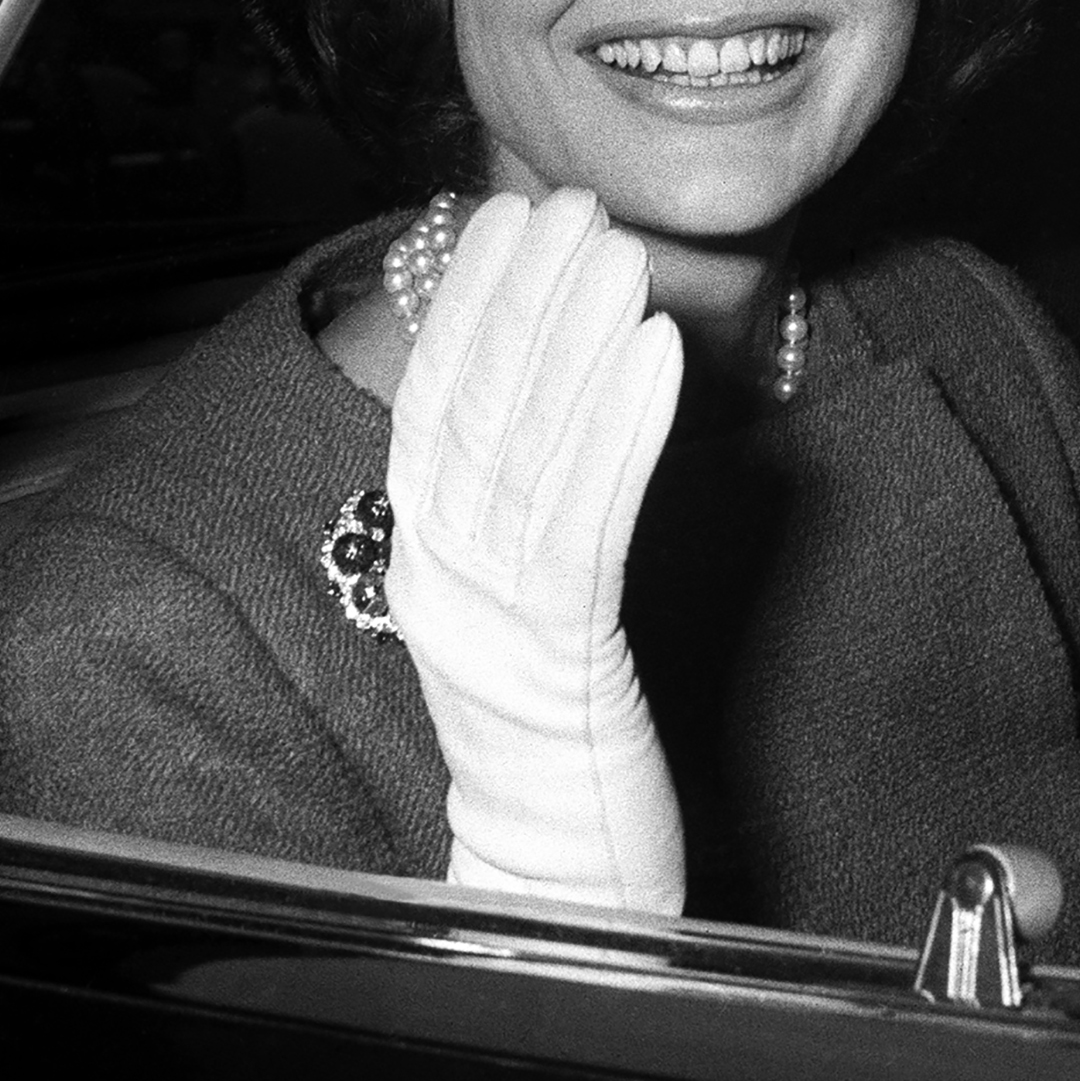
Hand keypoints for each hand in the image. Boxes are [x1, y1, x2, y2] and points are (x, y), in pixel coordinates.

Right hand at [384, 187, 684, 914]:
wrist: (554, 876)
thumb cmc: (549, 735)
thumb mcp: (526, 599)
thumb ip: (525, 499)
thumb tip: (550, 385)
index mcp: (424, 552)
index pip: (437, 400)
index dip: (467, 302)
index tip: (502, 216)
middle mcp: (440, 571)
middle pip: (482, 407)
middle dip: (525, 295)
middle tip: (570, 204)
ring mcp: (489, 615)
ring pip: (531, 451)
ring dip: (576, 340)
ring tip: (617, 255)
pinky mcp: (557, 658)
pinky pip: (588, 523)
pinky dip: (622, 428)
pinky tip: (655, 355)